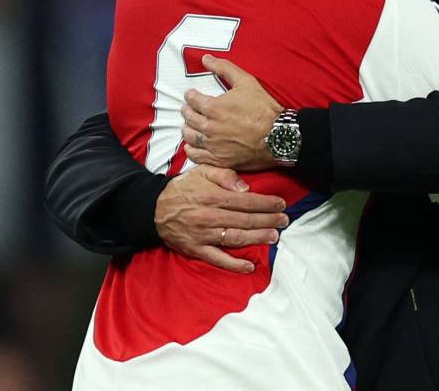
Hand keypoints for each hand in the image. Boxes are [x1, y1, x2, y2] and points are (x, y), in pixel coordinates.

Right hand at [154, 164, 288, 272]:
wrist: (154, 209)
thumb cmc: (183, 188)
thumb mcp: (202, 171)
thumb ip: (225, 175)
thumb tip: (246, 188)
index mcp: (213, 196)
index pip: (246, 201)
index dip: (266, 203)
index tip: (281, 204)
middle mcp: (210, 216)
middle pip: (245, 220)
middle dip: (268, 220)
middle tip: (284, 221)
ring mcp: (204, 235)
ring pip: (236, 238)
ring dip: (258, 238)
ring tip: (274, 237)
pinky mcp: (197, 249)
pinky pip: (218, 259)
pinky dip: (234, 264)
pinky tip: (250, 266)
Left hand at [181, 54, 283, 169]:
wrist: (278, 136)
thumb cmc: (263, 108)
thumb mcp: (246, 81)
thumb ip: (224, 68)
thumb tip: (206, 59)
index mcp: (212, 107)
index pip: (191, 100)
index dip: (190, 95)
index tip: (192, 95)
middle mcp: (208, 127)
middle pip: (188, 118)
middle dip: (187, 111)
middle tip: (189, 108)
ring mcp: (213, 145)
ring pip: (189, 136)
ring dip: (187, 129)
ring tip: (189, 125)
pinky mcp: (219, 159)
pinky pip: (196, 156)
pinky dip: (191, 150)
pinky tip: (192, 146)